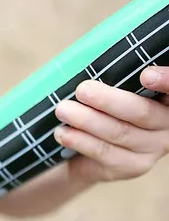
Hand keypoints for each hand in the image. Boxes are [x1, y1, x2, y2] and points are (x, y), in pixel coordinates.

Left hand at [54, 66, 168, 184]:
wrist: (95, 148)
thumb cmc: (109, 104)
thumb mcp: (120, 86)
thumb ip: (122, 74)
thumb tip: (97, 54)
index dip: (166, 81)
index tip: (145, 75)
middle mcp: (168, 125)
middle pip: (142, 112)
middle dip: (109, 100)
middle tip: (82, 89)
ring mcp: (153, 148)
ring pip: (119, 133)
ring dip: (87, 120)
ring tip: (62, 109)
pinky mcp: (133, 166)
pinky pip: (105, 153)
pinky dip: (81, 141)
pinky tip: (63, 133)